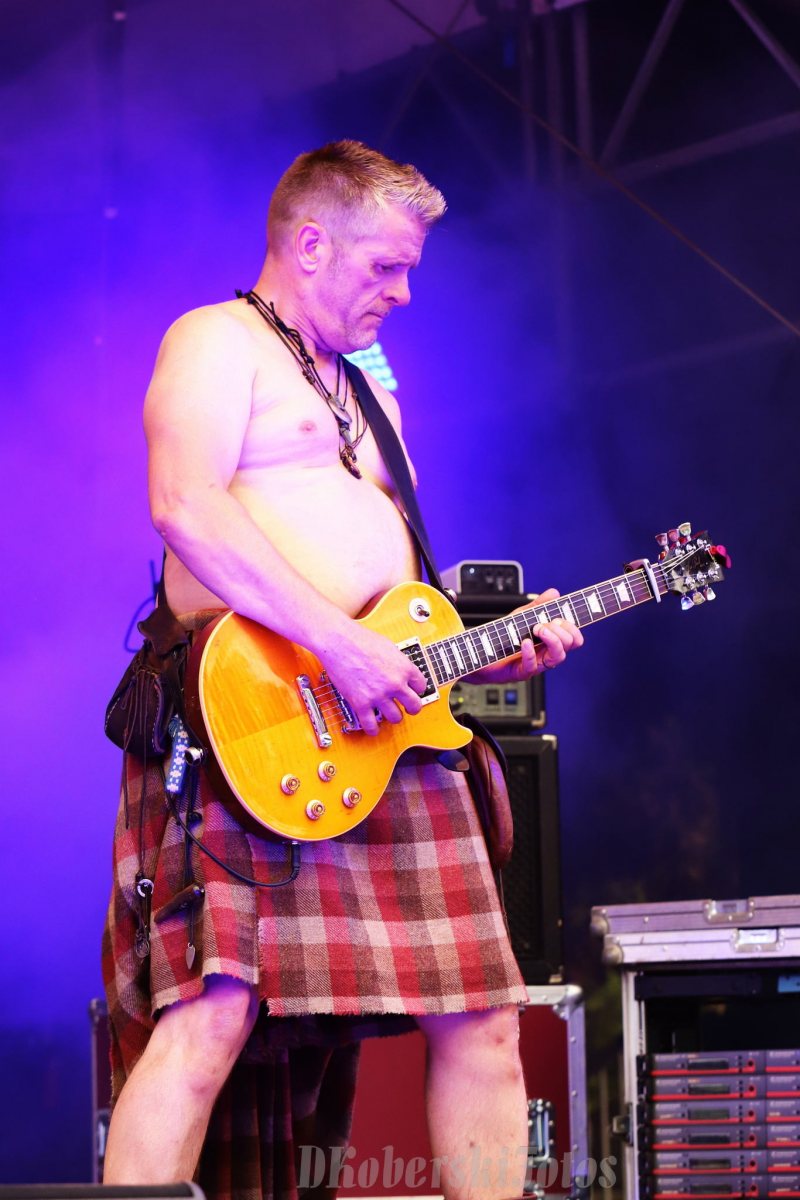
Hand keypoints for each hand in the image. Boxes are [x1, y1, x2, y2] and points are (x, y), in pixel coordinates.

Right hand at [321, 621, 427, 735]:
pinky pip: (371, 725)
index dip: (417, 689)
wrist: (339, 641)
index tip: (412, 691)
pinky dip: (373, 729)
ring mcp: (378, 695)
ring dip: (393, 716)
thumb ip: (398, 663)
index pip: (421, 686)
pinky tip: (373, 727)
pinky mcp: (361, 703)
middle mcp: (395, 683)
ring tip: (388, 713)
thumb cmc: (360, 639)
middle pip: (414, 706)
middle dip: (412, 708)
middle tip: (408, 708)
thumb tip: (401, 671)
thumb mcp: (389, 647)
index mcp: (404, 668)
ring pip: (396, 718)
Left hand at [466, 587, 583, 684]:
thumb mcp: (521, 617)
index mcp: (550, 641)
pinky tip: (524, 642)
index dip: (573, 627)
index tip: (560, 617)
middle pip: (570, 645)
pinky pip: (532, 665)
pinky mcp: (521, 672)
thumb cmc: (502, 637)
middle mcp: (546, 653)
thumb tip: (554, 593)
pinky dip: (529, 652)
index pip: (574, 638)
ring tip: (538, 629)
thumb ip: (537, 606)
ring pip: (558, 657)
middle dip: (561, 630)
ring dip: (552, 639)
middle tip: (543, 623)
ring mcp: (536, 664)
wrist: (478, 654)